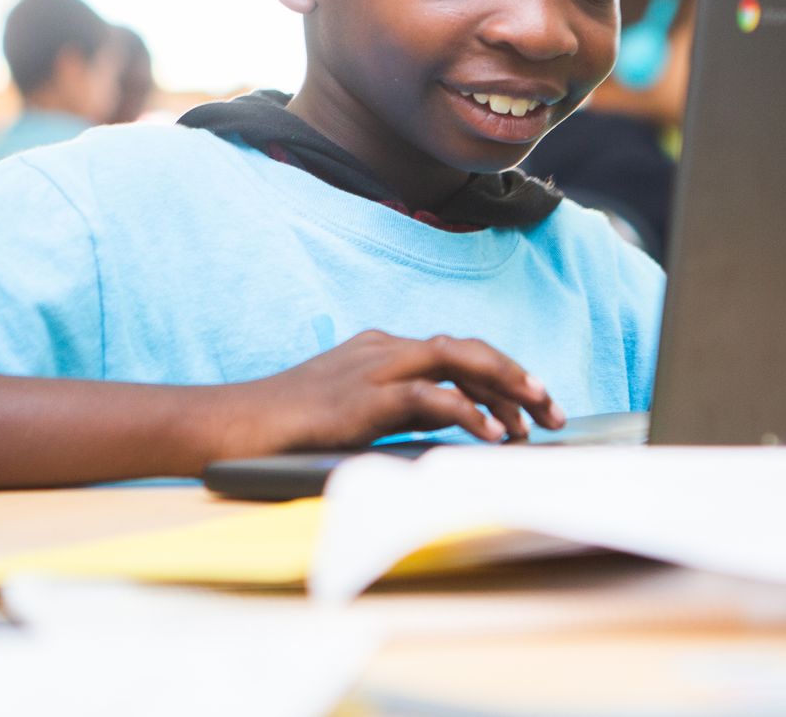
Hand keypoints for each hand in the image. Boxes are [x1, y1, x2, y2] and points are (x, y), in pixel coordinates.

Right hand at [212, 330, 565, 458]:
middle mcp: (383, 348)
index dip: (500, 374)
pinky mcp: (363, 398)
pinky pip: (429, 397)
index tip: (532, 406)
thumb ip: (398, 410)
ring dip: (503, 385)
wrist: (232, 426)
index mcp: (381, 348)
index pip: (455, 351)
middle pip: (465, 348)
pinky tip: (491, 436)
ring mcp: (372, 367)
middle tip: (553, 409)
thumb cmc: (287, 427)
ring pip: (455, 358)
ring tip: (536, 416)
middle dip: (515, 375)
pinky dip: (467, 412)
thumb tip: (453, 427)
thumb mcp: (353, 411)